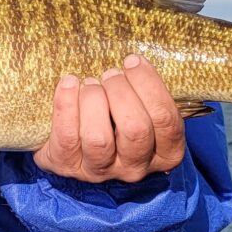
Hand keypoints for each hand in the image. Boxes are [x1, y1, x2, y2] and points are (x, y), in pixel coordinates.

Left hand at [33, 54, 185, 182]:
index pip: (166, 120)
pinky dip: (66, 104)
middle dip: (120, 91)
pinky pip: (67, 137)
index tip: (132, 60)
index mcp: (165, 152)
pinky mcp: (68, 165)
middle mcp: (135, 168)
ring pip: (99, 138)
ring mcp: (101, 171)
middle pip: (135, 129)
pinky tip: (69, 84)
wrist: (76, 140)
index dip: (148, 84)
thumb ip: (146, 91)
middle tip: (109, 74)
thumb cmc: (117, 113)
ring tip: (89, 84)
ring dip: (93, 99)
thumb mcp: (142, 105)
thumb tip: (134, 61)